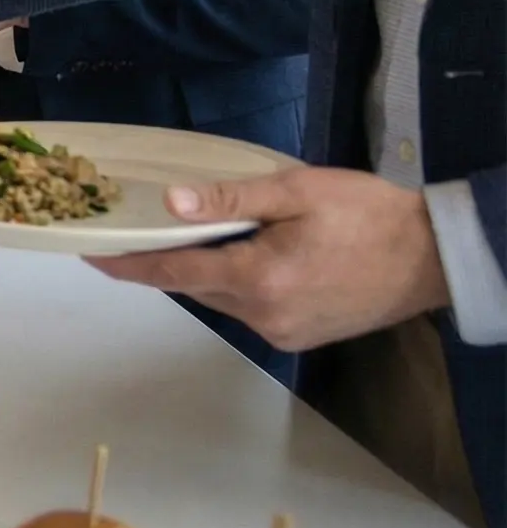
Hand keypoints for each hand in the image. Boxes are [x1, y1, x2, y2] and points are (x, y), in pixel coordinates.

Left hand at [87, 168, 452, 350]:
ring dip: (210, 271)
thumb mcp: (297, 191)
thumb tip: (170, 203)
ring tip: (212, 236)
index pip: (172, 274)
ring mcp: (282, 331)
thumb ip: (229, 198)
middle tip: (147, 229)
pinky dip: (240, 285)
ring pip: (222, 299)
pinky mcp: (299, 336)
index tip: (92, 254)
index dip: (128, 264)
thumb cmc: (369, 215)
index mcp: (259, 279)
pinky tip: (254, 258)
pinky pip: (250, 309)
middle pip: (195, 286)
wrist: (434, 257)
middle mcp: (263, 315)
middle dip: (170, 260)